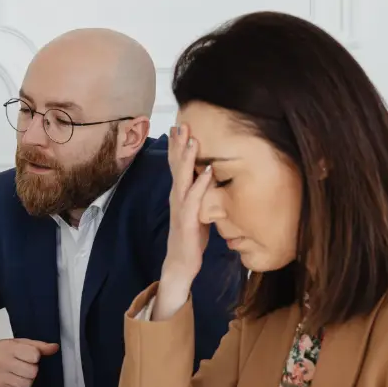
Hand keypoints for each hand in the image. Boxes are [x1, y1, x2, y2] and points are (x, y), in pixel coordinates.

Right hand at [0, 339, 58, 386]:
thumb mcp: (17, 342)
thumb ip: (37, 345)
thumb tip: (54, 348)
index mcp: (10, 348)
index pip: (34, 355)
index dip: (35, 356)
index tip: (30, 355)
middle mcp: (4, 362)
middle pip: (32, 372)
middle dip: (31, 369)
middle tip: (24, 364)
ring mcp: (0, 376)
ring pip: (27, 383)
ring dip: (26, 378)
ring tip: (19, 371)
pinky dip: (18, 385)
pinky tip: (13, 377)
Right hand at [155, 124, 213, 319]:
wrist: (181, 262)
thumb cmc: (191, 238)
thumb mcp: (198, 211)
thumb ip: (201, 195)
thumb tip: (211, 179)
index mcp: (180, 194)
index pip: (178, 166)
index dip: (178, 146)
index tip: (181, 126)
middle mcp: (177, 197)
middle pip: (176, 166)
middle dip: (179, 145)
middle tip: (181, 124)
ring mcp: (181, 208)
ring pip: (183, 178)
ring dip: (188, 159)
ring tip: (193, 141)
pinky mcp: (188, 220)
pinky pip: (195, 199)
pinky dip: (201, 184)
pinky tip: (207, 172)